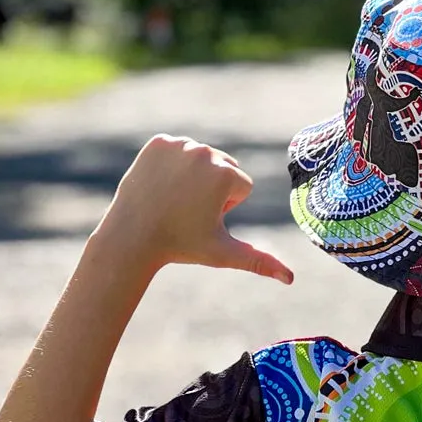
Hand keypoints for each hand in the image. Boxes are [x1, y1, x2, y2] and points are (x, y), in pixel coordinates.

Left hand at [96, 134, 292, 282]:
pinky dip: (171, 166)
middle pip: (224, 169)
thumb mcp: (223, 252)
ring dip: (193, 177)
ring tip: (173, 198)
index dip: (225, 208)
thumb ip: (259, 261)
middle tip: (186, 210)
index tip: (201, 218)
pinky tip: (161, 184)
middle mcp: (205, 152)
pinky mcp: (159, 142)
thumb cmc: (181, 246)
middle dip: (211, 189)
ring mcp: (179, 144)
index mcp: (226, 174)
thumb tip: (290, 280)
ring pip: (201, 159)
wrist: (131, 235)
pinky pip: (178, 151)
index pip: (242, 187)